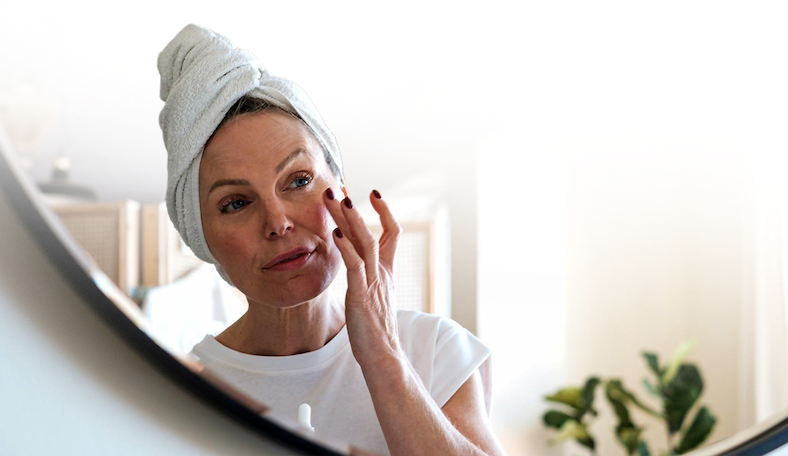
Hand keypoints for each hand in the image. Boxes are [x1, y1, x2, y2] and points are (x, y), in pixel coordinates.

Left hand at [324, 188, 403, 367]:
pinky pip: (354, 266)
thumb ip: (368, 279)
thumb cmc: (374, 331)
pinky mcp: (361, 296)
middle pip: (372, 231)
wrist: (383, 356)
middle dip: (354, 207)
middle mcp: (382, 273)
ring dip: (350, 219)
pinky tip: (335, 233)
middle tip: (339, 188)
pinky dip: (345, 247)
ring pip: (365, 242)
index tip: (375, 193)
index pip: (393, 233)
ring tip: (336, 200)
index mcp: (386, 272)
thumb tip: (357, 265)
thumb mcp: (373, 297)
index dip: (386, 212)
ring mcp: (373, 283)